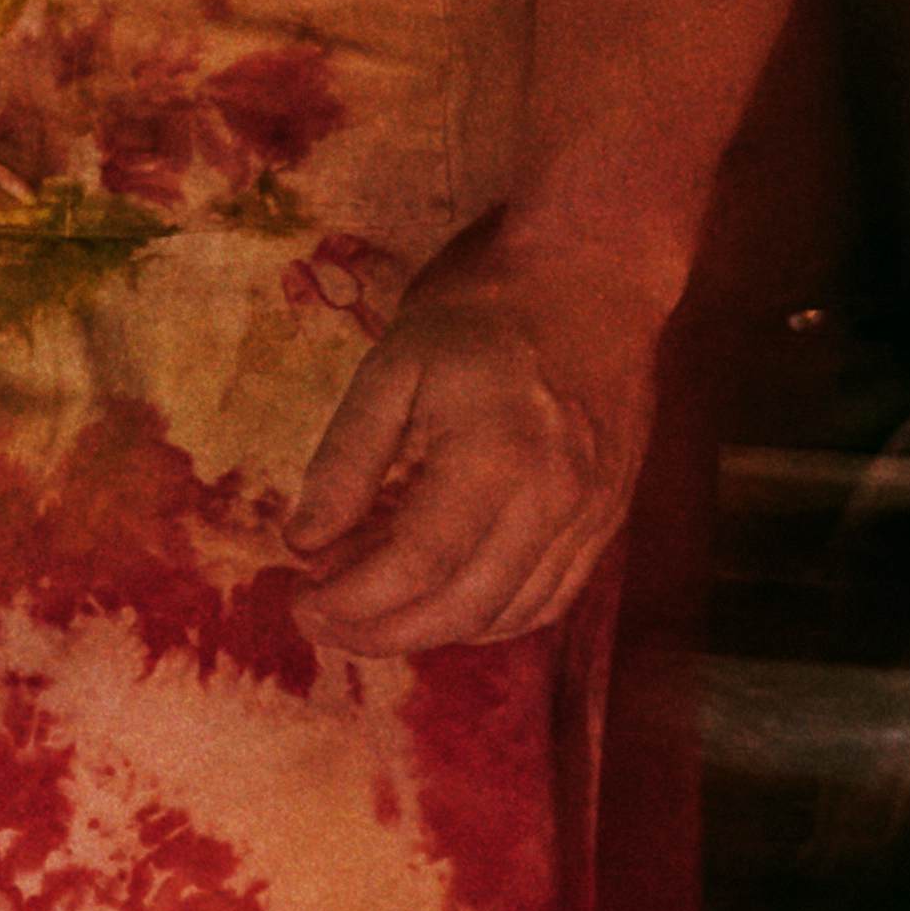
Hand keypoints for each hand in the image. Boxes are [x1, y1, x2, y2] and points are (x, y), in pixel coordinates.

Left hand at [284, 240, 653, 653]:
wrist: (596, 277)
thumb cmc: (482, 312)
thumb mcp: (392, 369)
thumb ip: (347, 460)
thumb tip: (303, 542)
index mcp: (493, 460)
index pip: (415, 567)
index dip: (350, 602)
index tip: (298, 603)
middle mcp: (554, 502)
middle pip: (462, 608)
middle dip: (380, 633)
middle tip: (321, 621)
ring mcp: (592, 515)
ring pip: (510, 615)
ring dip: (431, 632)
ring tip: (369, 613)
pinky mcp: (610, 517)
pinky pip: (553, 597)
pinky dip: (490, 618)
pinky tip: (441, 604)